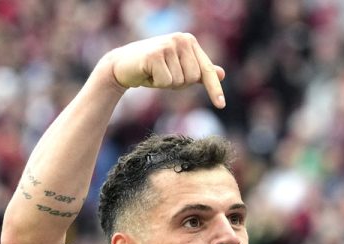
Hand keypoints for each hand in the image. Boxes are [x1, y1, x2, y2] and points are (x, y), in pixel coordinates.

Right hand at [102, 32, 225, 108]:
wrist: (122, 65)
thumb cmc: (152, 68)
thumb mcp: (179, 69)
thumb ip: (199, 70)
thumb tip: (221, 73)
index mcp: (189, 41)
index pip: (206, 70)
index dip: (214, 89)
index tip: (221, 105)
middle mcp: (181, 39)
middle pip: (193, 78)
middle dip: (179, 84)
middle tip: (163, 74)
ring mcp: (168, 45)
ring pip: (179, 81)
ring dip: (166, 83)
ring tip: (155, 73)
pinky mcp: (155, 54)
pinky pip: (166, 81)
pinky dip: (156, 83)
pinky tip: (147, 73)